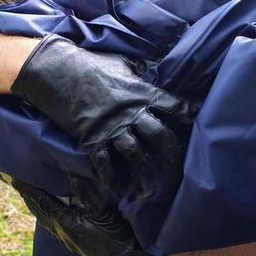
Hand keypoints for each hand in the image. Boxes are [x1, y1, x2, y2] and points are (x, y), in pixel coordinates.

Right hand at [10, 35, 196, 198]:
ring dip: (145, 173)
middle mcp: (132, 112)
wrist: (57, 70)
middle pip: (160, 136)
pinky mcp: (92, 137)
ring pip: (136, 153)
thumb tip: (148, 76)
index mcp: (142, 92)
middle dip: (171, 153)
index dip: (188, 118)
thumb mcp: (121, 64)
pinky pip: (105, 162)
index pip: (174, 107)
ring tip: (152, 190)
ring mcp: (112, 127)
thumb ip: (138, 75)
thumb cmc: (90, 63)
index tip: (198, 127)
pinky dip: (112, 178)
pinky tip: (118, 191)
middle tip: (178, 167)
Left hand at [12, 177, 172, 255]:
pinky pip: (54, 224)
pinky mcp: (75, 243)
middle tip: (18, 181)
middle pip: (39, 211)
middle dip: (28, 196)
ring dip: (37, 205)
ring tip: (30, 192)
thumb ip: (87, 192)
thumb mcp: (104, 211)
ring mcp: (68, 240)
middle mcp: (61, 233)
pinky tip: (51, 208)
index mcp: (65, 223)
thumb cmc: (118, 237)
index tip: (15, 177)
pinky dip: (47, 212)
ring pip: (46, 219)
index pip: (41, 202)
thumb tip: (70, 175)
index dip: (28, 189)